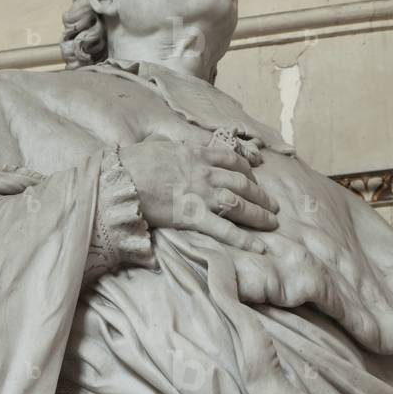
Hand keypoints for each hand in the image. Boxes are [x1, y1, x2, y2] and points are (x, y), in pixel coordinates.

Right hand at [119, 137, 279, 252]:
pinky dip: (244, 239)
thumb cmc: (133, 163)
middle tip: (273, 205)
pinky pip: (224, 229)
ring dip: (259, 214)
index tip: (254, 178)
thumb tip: (175, 150)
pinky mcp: (193, 216)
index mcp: (196, 154)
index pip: (231, 159)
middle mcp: (204, 172)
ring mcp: (200, 194)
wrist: (119, 179)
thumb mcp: (159, 146)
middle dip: (261, 195)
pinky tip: (258, 247)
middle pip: (242, 183)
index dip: (247, 170)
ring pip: (240, 203)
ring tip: (272, 222)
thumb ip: (174, 149)